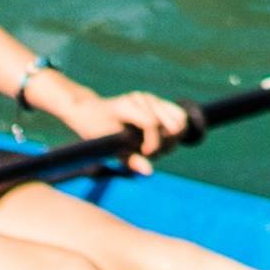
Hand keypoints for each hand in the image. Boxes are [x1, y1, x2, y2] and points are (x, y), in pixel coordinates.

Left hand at [51, 80, 196, 155]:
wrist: (90, 112)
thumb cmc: (96, 130)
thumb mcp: (110, 148)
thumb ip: (131, 159)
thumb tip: (150, 172)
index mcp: (126, 105)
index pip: (152, 124)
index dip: (152, 144)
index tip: (144, 154)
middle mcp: (142, 98)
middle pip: (172, 123)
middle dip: (165, 143)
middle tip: (151, 153)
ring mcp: (151, 98)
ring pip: (180, 118)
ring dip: (172, 138)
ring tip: (156, 147)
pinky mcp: (158, 102)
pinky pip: (179, 115)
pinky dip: (175, 131)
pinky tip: (160, 140)